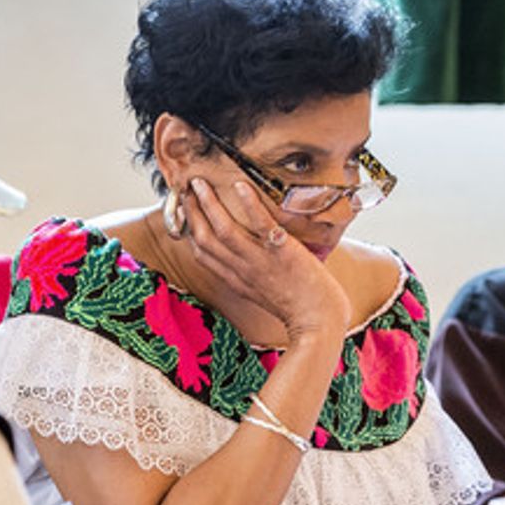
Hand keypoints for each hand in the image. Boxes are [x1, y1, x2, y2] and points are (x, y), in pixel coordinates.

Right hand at [183, 177, 349, 339]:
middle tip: (186, 188)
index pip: (203, 254)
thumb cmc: (299, 308)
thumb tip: (251, 258)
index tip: (185, 211)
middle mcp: (242, 270)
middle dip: (191, 212)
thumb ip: (253, 276)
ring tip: (200, 182)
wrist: (319, 323)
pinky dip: (249, 204)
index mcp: (236, 280)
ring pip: (224, 230)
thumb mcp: (265, 294)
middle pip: (205, 239)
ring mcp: (260, 261)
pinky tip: (240, 186)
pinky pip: (260, 224)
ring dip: (208, 204)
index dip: (189, 230)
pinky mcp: (282, 252)